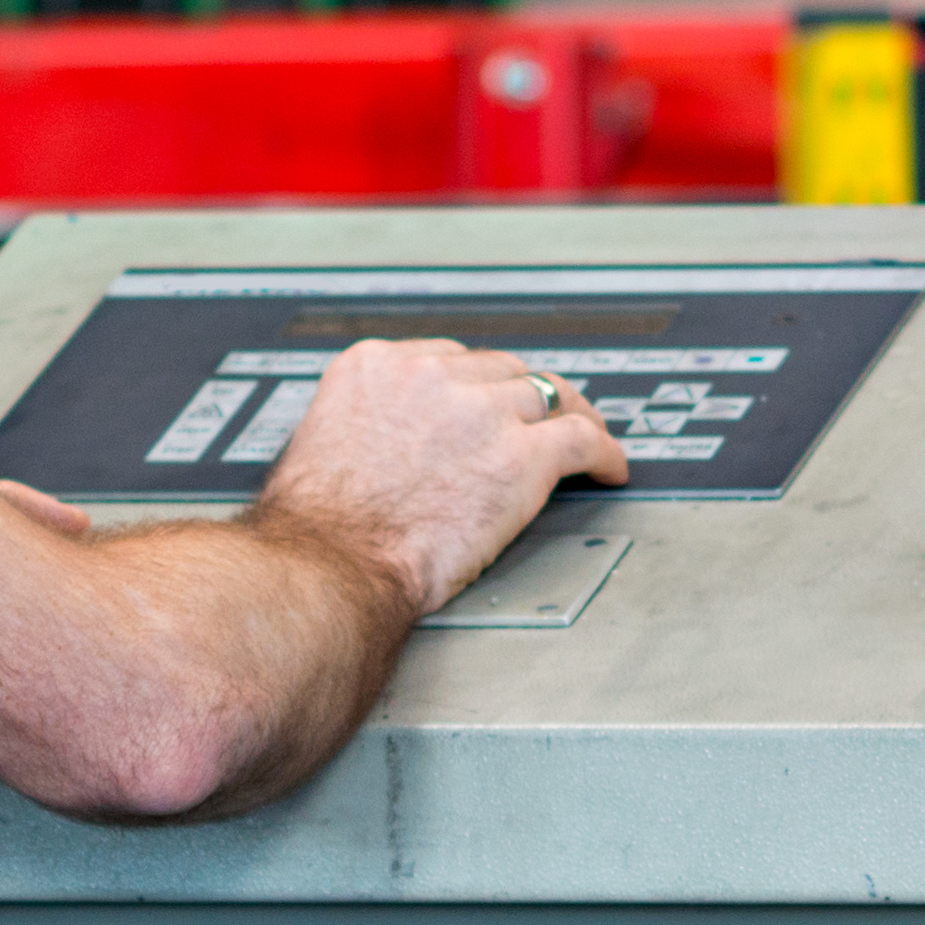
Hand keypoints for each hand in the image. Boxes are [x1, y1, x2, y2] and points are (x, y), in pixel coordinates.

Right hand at [248, 335, 629, 613]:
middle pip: (501, 370)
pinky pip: (581, 440)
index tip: (489, 401)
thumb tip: (373, 447)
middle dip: (523, 397)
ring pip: (548, 395)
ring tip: (589, 435)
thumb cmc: (315, 530)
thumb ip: (357, 428)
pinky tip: (610, 467)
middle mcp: (430, 377)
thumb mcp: (316, 446)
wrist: (330, 566)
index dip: (476, 384)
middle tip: (543, 419)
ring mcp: (479, 413)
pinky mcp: (520, 458)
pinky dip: (604, 452)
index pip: (447, 358)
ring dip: (571, 416)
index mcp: (376, 367)